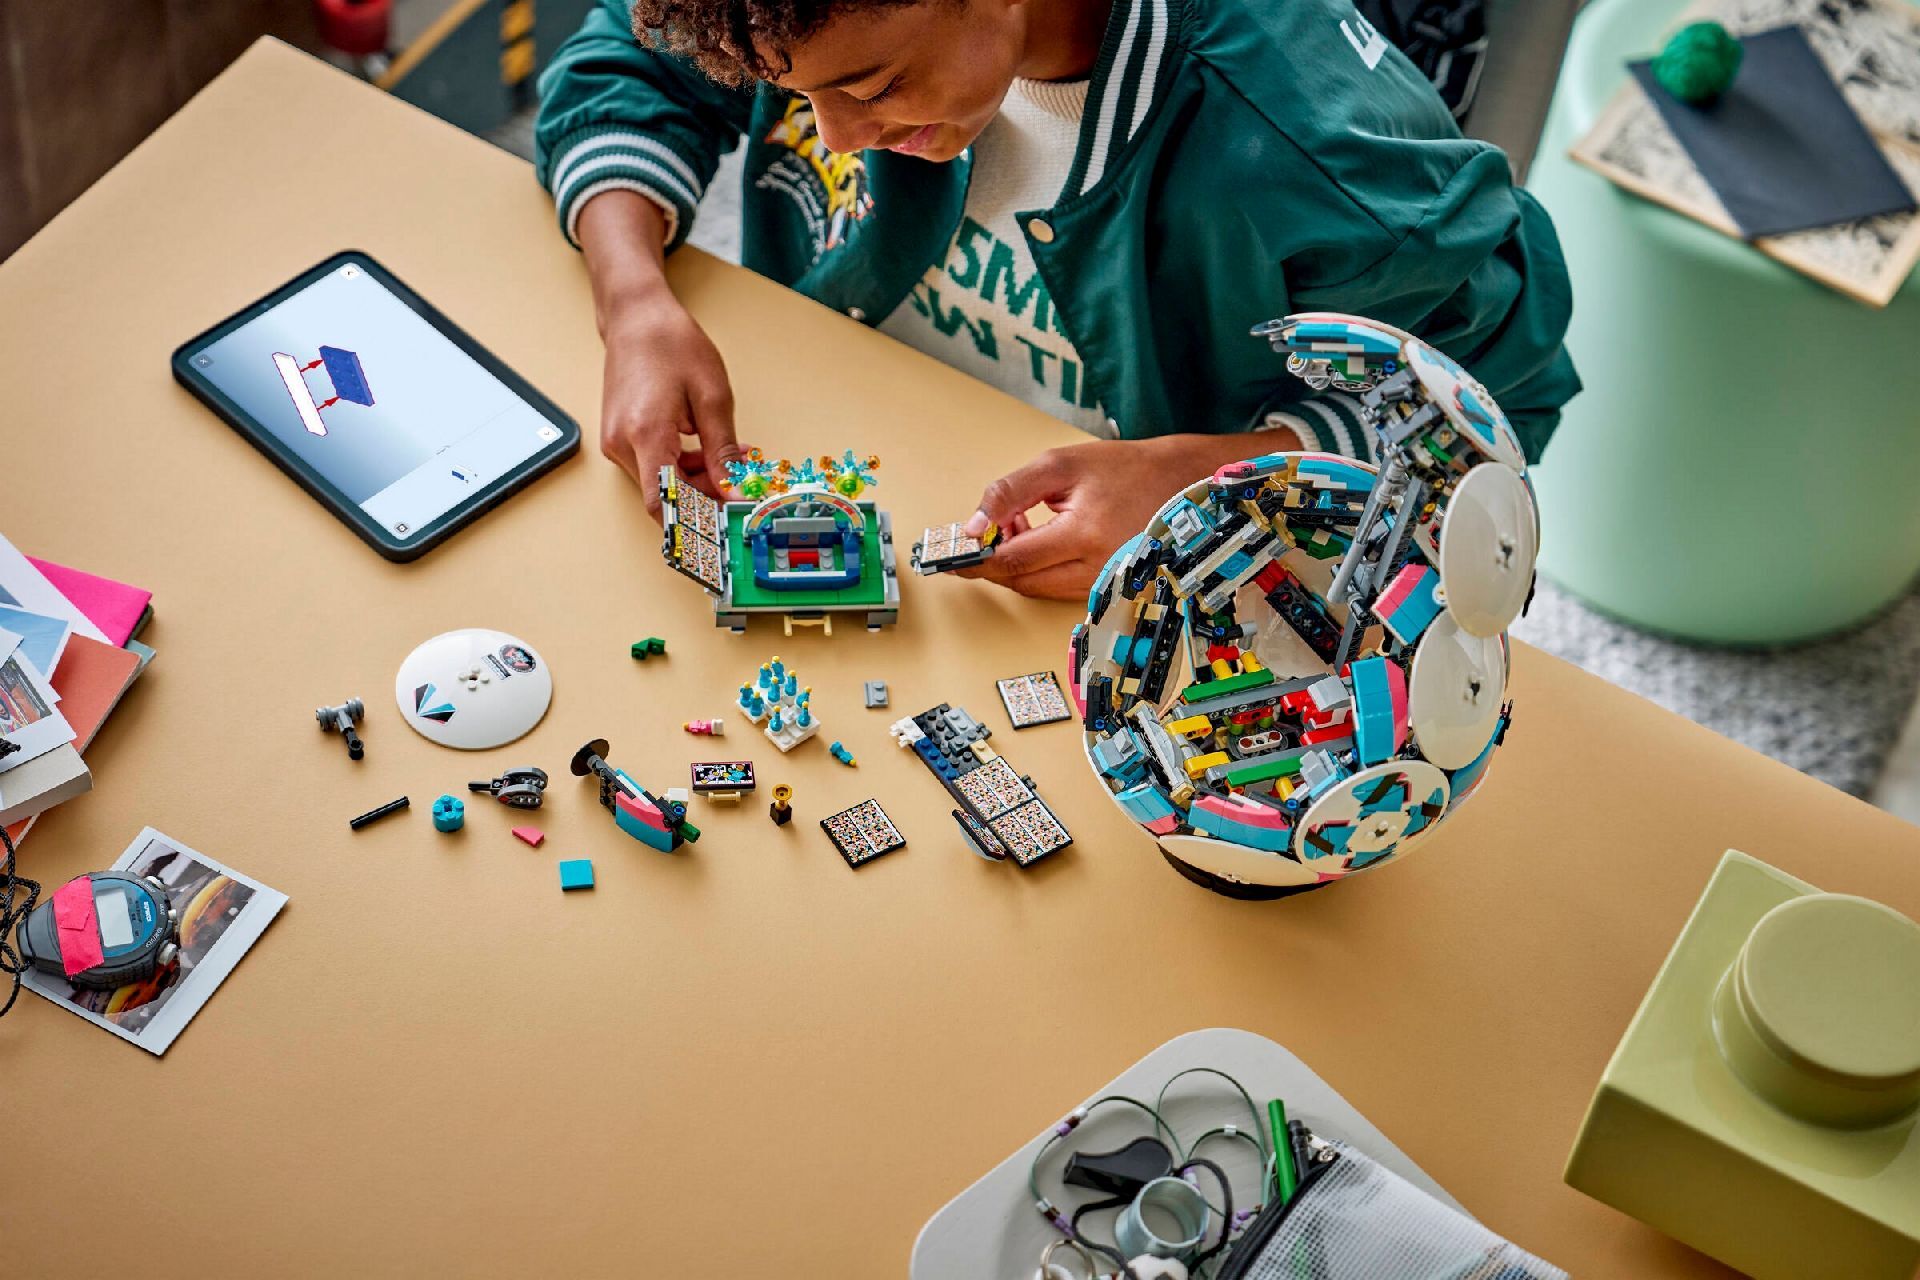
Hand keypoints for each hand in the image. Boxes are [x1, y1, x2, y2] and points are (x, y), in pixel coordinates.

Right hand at [576, 190, 743, 517]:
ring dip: (701, 480)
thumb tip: (736, 491)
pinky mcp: (623, 438)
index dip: (695, 524)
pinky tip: (711, 450)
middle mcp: (623, 445)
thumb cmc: (671, 344)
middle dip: (710, 496)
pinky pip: (657, 466)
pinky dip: (685, 466)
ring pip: (664, 484)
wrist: (635, 317)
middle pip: (668, 496)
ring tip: (735, 458)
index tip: (726, 529)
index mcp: (645, 434)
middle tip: (746, 482)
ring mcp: (618, 443)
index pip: (664, 504)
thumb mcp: (712, 397)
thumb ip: (724, 451)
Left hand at [955, 431, 1299, 599]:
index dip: (977, 559)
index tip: (951, 556)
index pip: (1014, 560)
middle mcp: (1096, 568)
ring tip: (1020, 523)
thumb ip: (1011, 492)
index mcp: (1084, 534)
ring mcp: (1103, 583)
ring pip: (1036, 589)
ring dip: (1014, 564)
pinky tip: (1039, 538)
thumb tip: (973, 525)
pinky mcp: (1107, 588)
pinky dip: (1036, 569)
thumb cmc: (1124, 469)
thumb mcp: (1061, 465)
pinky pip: (1056, 588)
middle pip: (1021, 582)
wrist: (1181, 484)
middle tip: (983, 532)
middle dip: (993, 560)